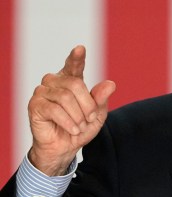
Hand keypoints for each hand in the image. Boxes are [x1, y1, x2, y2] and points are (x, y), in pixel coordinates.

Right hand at [27, 46, 115, 175]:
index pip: (74, 66)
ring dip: (78, 116)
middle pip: (75, 84)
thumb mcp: (96, 115)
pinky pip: (55, 110)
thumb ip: (101, 99)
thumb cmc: (80, 128)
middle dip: (88, 105)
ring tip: (80, 126)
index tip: (80, 48)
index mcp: (70, 81)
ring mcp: (42, 92)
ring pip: (65, 97)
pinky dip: (69, 122)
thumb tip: (110, 84)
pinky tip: (73, 130)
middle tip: (90, 119)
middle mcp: (54, 82)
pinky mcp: (35, 105)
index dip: (77, 58)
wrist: (65, 147)